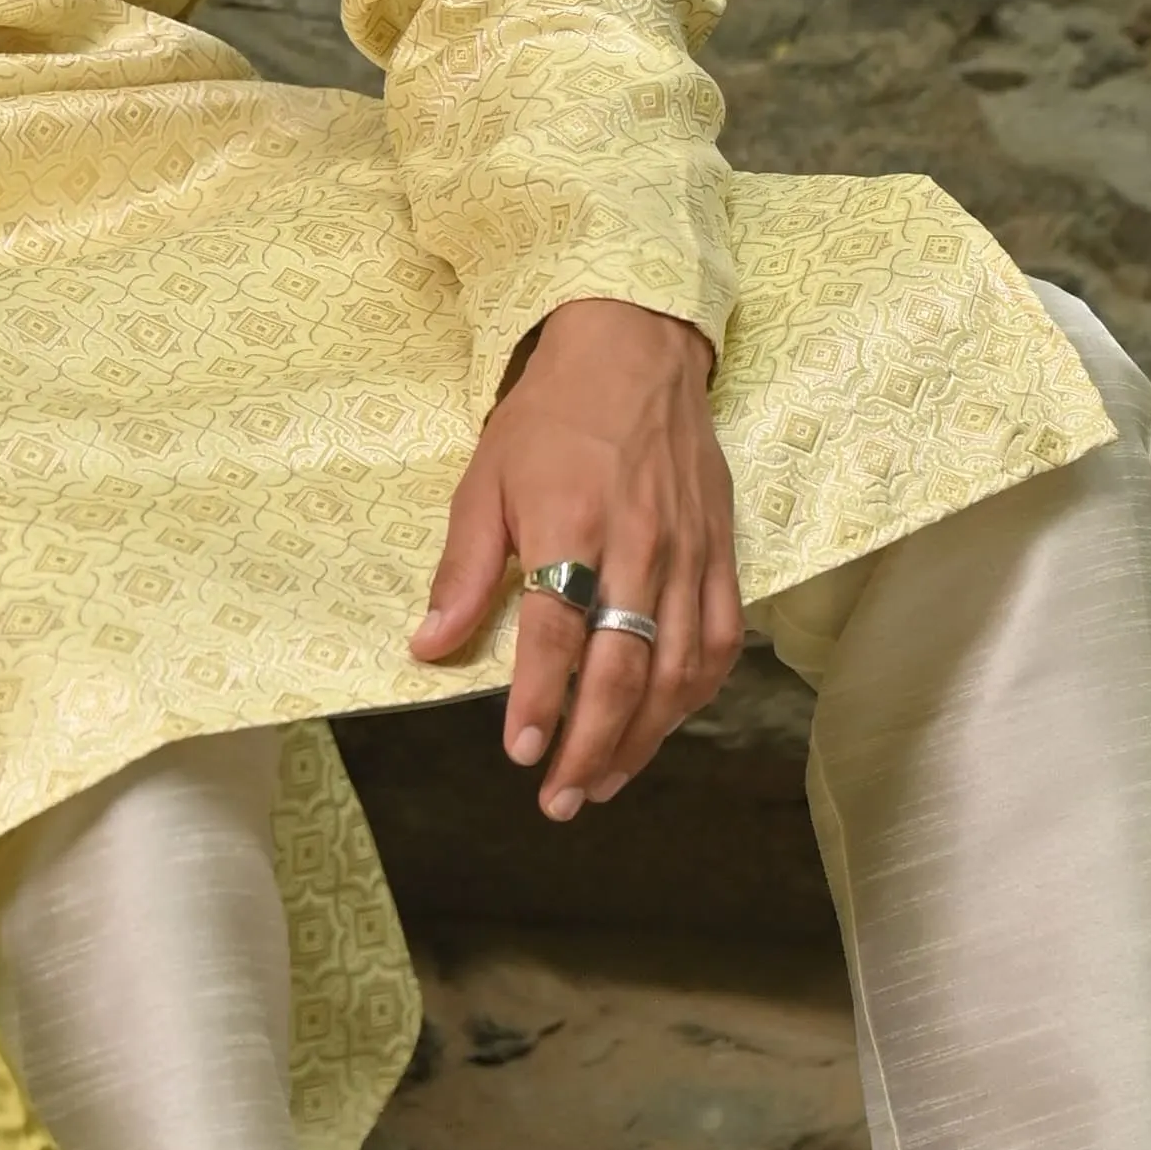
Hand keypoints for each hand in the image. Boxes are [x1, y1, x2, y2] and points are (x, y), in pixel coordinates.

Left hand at [412, 294, 741, 821]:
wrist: (636, 350)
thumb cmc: (550, 416)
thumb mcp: (485, 479)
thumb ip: (463, 570)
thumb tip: (428, 647)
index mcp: (572, 521)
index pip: (559, 631)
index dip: (542, 700)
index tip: (523, 753)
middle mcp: (639, 544)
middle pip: (623, 667)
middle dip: (592, 744)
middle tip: (561, 799)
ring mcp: (689, 551)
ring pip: (677, 669)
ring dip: (643, 737)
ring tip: (605, 781)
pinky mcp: (723, 552)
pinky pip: (719, 641)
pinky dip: (695, 695)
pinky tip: (663, 726)